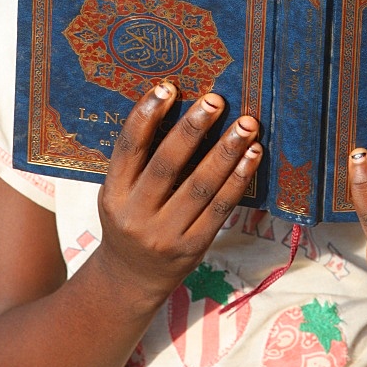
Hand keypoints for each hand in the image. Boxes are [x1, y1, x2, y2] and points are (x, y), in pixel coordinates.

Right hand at [95, 81, 261, 308]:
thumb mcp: (120, 193)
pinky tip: (253, 155)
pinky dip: (239, 178)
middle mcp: (136, 214)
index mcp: (113, 193)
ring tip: (247, 123)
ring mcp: (165, 234)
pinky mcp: (193, 247)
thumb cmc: (131, 220)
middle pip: (168, 164)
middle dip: (194, 128)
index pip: (128, 148)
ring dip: (227, 150)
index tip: (168, 87)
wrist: (131, 279)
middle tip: (216, 99)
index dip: (146, 115)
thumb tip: (179, 109)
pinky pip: (221, 207)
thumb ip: (140, 161)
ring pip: (201, 185)